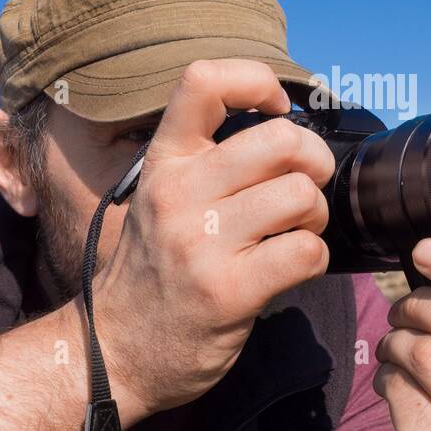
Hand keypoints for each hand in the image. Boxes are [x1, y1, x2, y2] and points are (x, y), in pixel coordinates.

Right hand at [94, 60, 334, 418]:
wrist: (115, 350)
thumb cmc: (154, 270)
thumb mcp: (162, 198)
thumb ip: (208, 161)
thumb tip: (286, 127)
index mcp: (164, 162)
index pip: (203, 81)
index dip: (256, 80)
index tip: (277, 108)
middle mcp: (179, 194)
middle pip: (281, 140)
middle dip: (315, 161)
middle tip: (306, 185)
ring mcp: (202, 243)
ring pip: (302, 195)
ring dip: (315, 216)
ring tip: (295, 232)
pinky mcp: (229, 291)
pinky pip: (306, 251)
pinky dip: (315, 258)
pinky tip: (292, 267)